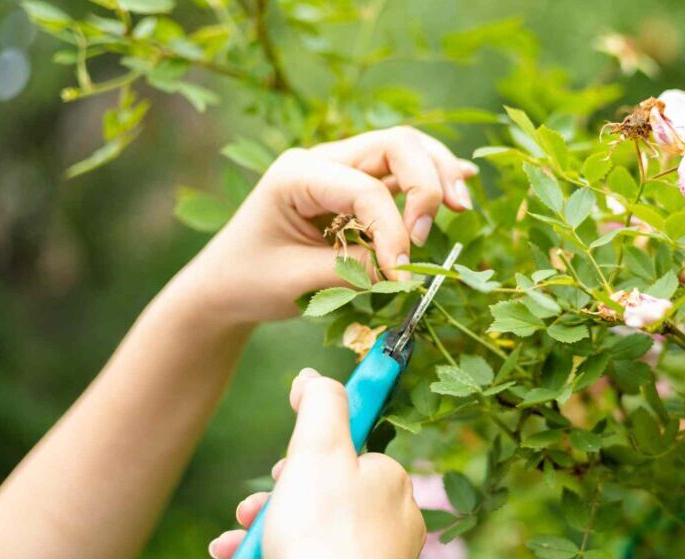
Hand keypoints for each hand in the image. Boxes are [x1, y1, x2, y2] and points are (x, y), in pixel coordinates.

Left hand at [178, 127, 476, 324]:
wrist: (223, 287)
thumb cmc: (250, 282)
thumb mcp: (298, 282)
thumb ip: (353, 271)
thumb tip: (404, 268)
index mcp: (296, 175)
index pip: (365, 189)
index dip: (393, 231)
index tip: (402, 274)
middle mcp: (321, 160)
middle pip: (394, 144)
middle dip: (427, 181)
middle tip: (439, 225)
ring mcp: (339, 168)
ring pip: (403, 149)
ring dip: (437, 173)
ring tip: (461, 204)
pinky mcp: (352, 186)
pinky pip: (399, 170)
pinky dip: (430, 177)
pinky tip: (459, 184)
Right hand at [206, 369, 425, 558]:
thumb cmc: (324, 537)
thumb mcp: (318, 451)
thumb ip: (320, 405)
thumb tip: (314, 377)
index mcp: (389, 482)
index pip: (342, 454)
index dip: (300, 458)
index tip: (278, 470)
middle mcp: (389, 522)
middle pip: (318, 497)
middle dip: (270, 504)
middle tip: (249, 515)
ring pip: (305, 538)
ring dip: (257, 539)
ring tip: (231, 550)